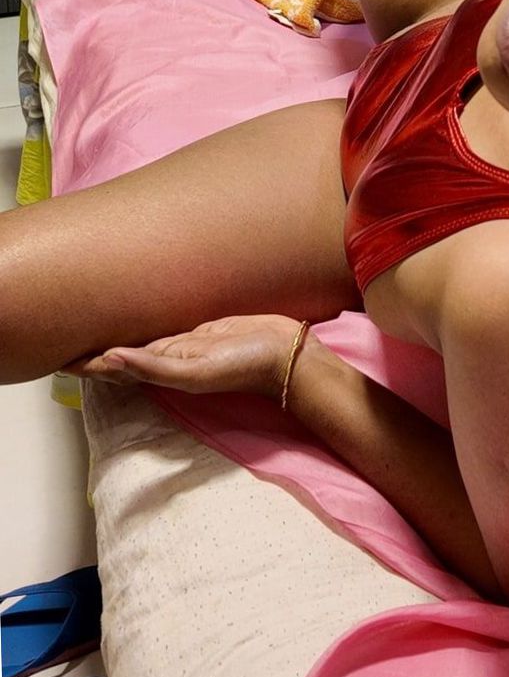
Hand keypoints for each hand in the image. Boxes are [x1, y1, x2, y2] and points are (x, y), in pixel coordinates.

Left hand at [66, 314, 303, 398]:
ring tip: (87, 314)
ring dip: (113, 328)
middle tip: (63, 326)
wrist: (284, 352)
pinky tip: (134, 304)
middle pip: (118, 349)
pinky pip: (162, 319)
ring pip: (137, 333)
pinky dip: (143, 314)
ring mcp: (180, 339)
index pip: (109, 366)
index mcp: (158, 369)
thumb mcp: (194, 371)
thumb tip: (106, 358)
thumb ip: (152, 366)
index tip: (56, 351)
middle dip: (91, 342)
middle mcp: (164, 355)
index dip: (83, 360)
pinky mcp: (196, 324)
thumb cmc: (242, 365)